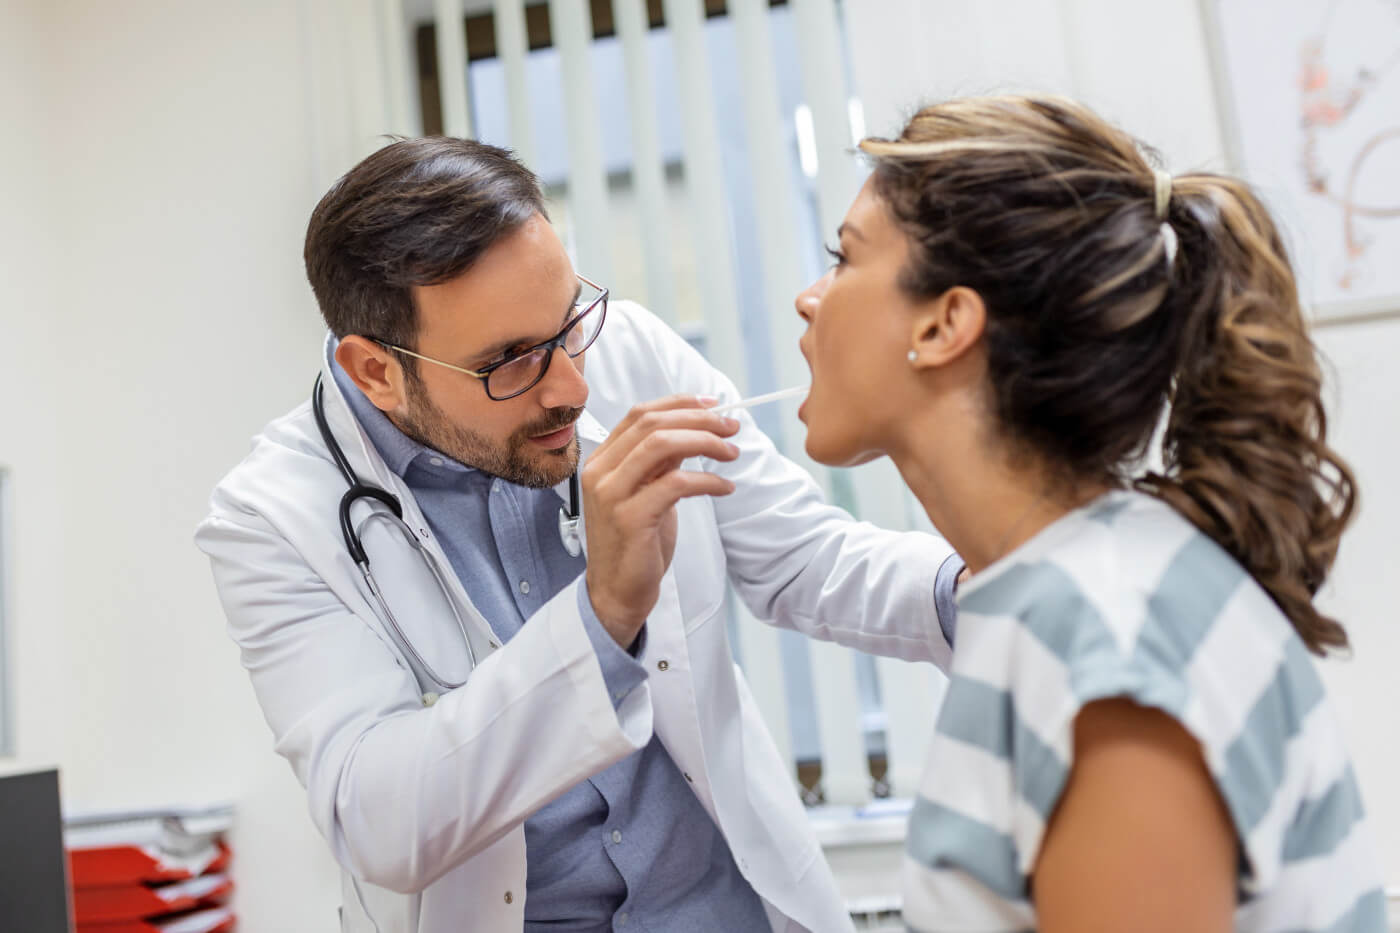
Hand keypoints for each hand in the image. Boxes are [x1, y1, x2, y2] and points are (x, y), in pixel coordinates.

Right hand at [581, 395, 739, 646]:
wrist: (616, 591)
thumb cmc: (635, 541)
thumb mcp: (646, 491)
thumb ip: (661, 461)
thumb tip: (695, 429)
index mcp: (601, 460)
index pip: (639, 414)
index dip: (679, 403)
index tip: (713, 405)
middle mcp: (600, 472)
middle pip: (652, 424)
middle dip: (699, 419)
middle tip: (732, 428)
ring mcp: (611, 494)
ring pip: (661, 445)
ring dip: (705, 443)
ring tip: (732, 453)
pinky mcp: (630, 518)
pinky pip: (676, 484)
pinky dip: (707, 480)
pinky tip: (724, 487)